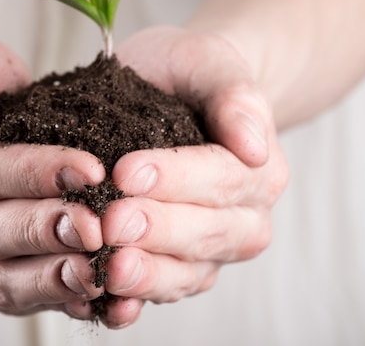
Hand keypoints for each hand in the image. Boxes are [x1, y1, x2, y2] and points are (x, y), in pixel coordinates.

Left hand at [97, 26, 288, 327]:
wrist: (177, 93)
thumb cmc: (190, 73)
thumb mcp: (208, 63)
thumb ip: (234, 96)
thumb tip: (254, 144)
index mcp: (259, 170)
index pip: (220, 178)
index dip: (175, 178)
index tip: (126, 171)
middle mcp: (244, 218)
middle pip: (206, 232)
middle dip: (157, 230)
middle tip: (111, 223)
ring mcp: (211, 249)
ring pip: (187, 272)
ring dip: (147, 275)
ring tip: (108, 270)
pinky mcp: (178, 267)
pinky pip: (162, 289)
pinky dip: (134, 299)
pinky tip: (105, 302)